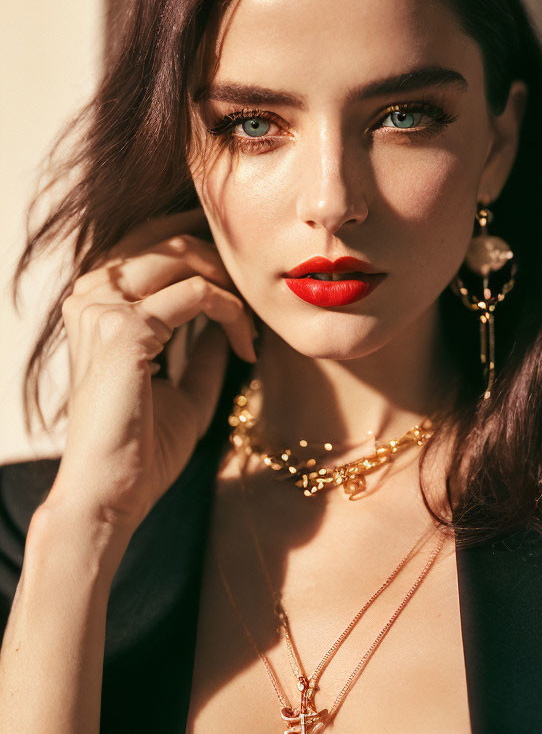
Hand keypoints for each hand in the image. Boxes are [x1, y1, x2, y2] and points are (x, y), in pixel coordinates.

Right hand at [46, 207, 255, 533]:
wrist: (110, 494)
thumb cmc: (141, 448)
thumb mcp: (183, 388)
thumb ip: (202, 349)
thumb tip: (231, 317)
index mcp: (95, 304)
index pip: (151, 248)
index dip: (204, 254)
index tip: (245, 284)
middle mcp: (90, 294)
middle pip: (167, 240)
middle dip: (222, 259)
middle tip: (259, 294)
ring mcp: (102, 306)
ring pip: (182, 256)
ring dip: (229, 283)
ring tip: (252, 324)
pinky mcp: (125, 326)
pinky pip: (199, 293)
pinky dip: (233, 313)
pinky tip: (247, 347)